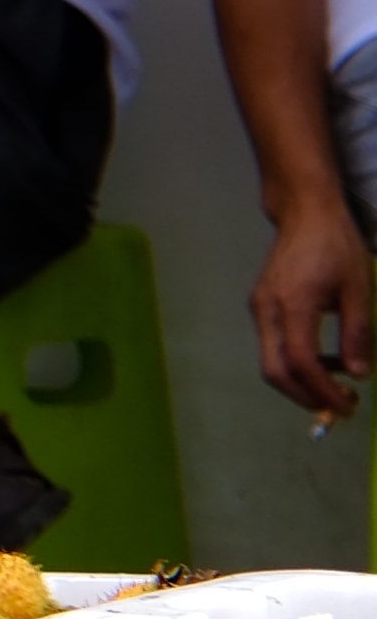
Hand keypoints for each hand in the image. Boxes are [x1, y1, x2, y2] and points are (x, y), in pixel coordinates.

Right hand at [261, 188, 370, 421]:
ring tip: (336, 383)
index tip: (348, 405)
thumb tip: (358, 373)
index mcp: (294, 305)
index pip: (303, 362)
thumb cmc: (336, 246)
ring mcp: (260, 308)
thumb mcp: (358, 289)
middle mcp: (268, 310)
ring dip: (301, 382)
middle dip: (306, 396)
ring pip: (271, 361)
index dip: (324, 390)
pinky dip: (295, 364)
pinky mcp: (261, 306)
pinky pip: (273, 346)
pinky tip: (323, 359)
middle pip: (275, 370)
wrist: (305, 213)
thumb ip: (358, 333)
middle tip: (338, 406)